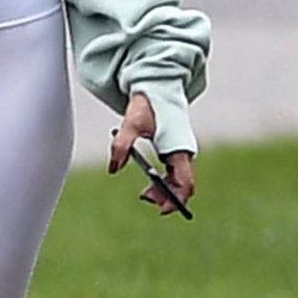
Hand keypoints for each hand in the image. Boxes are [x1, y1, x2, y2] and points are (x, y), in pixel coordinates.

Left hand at [107, 90, 195, 217]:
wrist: (156, 88)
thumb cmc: (146, 105)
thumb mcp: (130, 123)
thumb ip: (121, 145)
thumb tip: (113, 169)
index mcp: (178, 148)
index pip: (185, 182)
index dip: (176, 199)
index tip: (160, 208)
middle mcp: (184, 153)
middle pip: (184, 185)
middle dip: (168, 197)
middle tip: (145, 199)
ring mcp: (181, 152)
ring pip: (180, 181)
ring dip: (165, 191)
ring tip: (145, 195)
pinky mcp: (175, 151)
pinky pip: (175, 174)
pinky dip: (165, 183)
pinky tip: (151, 185)